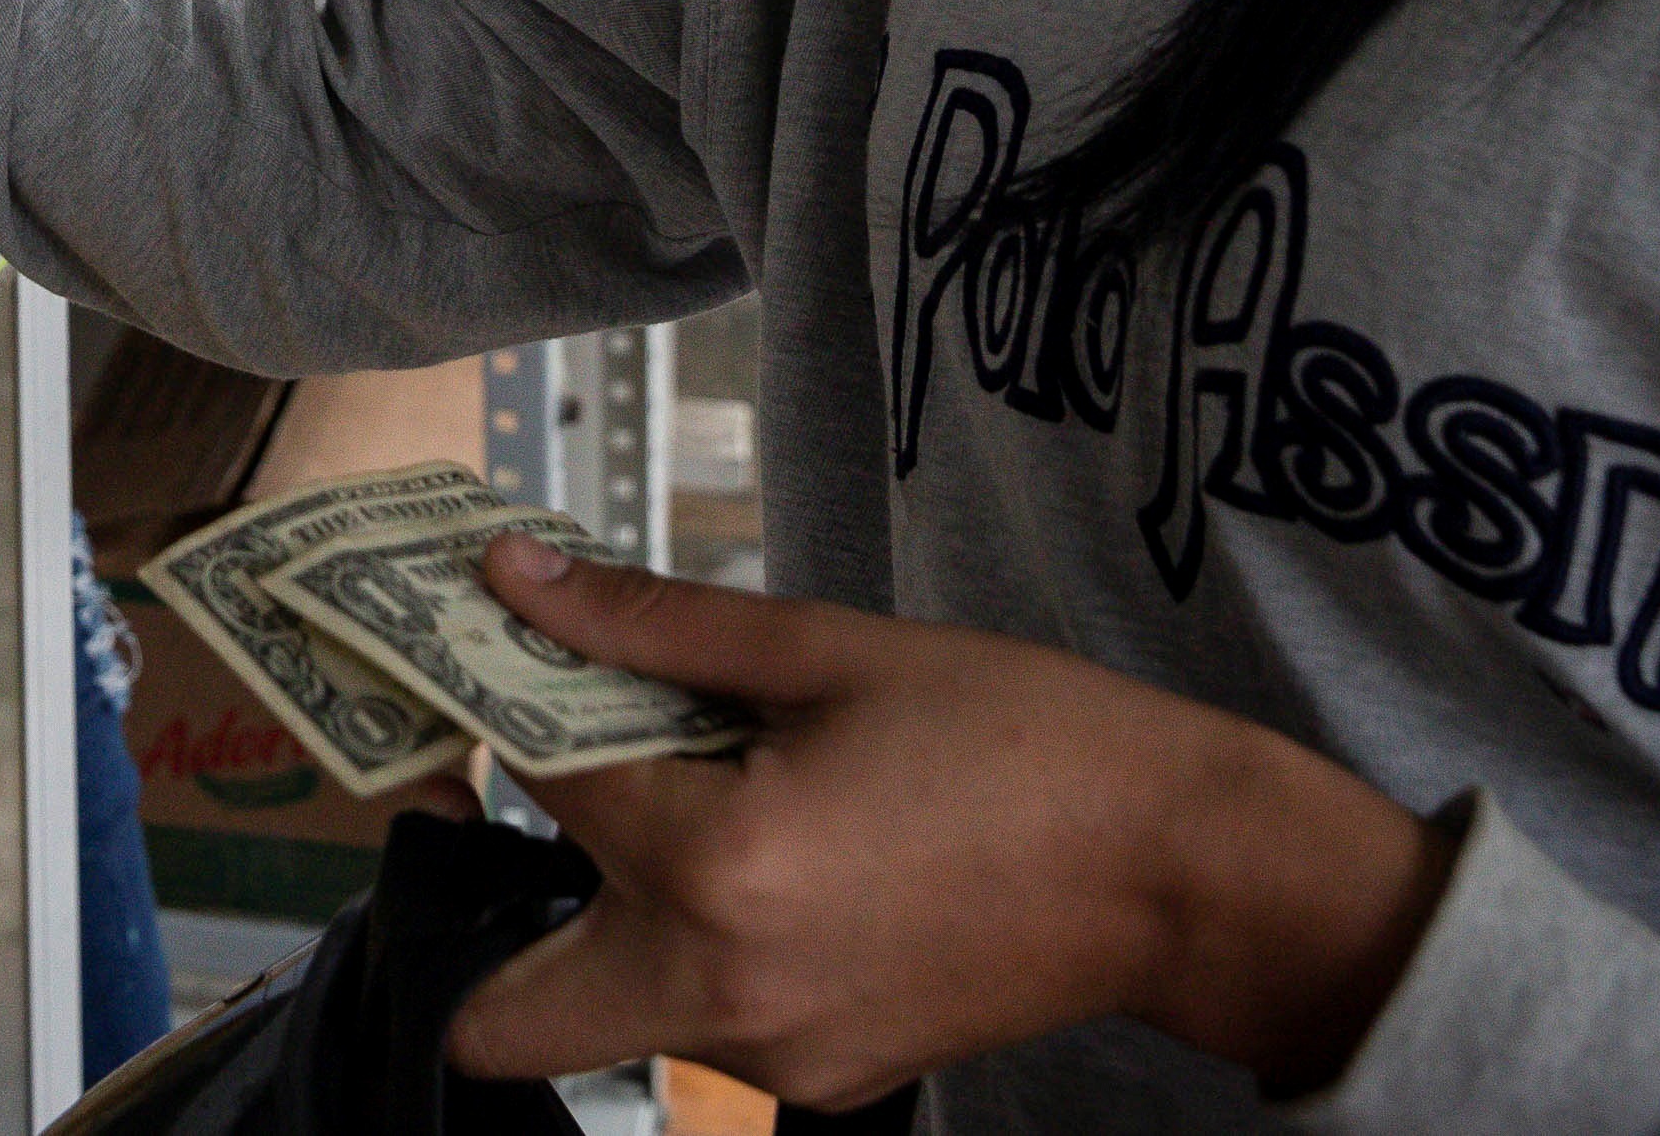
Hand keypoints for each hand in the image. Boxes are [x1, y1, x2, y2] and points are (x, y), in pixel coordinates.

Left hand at [444, 537, 1453, 1110]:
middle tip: (516, 795)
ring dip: (599, 913)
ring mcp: (773, 1057)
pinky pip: (702, 1023)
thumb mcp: (830, 650)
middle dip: (480, 910)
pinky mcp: (823, 1080)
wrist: (1179, 869)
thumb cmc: (1024, 740)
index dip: (499, 700)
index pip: (538, 780)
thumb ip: (652, 625)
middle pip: (501, 1014)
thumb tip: (515, 579)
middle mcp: (721, 990)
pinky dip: (691, 946)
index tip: (490, 653)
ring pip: (602, 1012)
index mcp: (713, 868)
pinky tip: (765, 852)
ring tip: (679, 793)